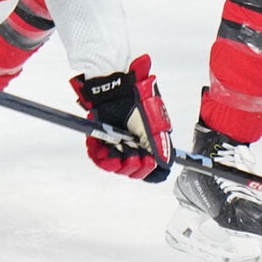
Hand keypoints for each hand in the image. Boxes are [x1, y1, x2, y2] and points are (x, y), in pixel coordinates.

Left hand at [73, 54, 171, 181]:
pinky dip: (98, 154)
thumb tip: (164, 163)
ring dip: (114, 162)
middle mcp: (134, 148)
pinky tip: (99, 147)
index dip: (148, 169)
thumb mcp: (152, 126)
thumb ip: (158, 146)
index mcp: (150, 146)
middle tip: (130, 154)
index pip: (151, 169)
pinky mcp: (102, 141)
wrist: (115, 90)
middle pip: (132, 171)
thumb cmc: (136, 103)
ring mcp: (118, 145)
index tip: (145, 161)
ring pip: (115, 166)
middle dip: (131, 165)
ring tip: (114, 151)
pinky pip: (98, 156)